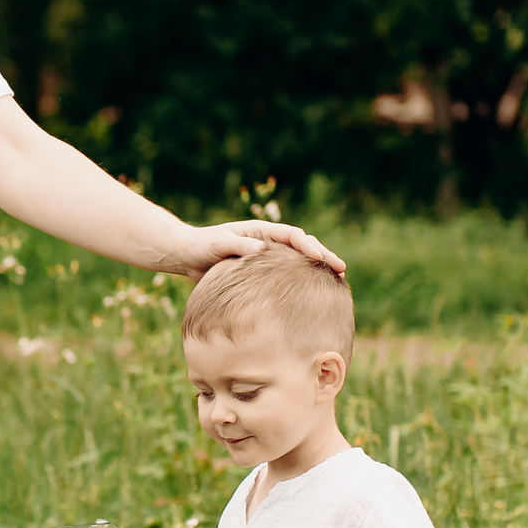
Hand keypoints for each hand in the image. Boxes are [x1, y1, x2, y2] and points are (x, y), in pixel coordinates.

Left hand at [165, 219, 344, 279]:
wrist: (186, 256)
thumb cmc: (200, 247)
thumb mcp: (217, 244)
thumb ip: (237, 245)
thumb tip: (261, 248)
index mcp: (260, 231)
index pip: (292, 236)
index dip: (309, 246)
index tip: (322, 258)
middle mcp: (267, 242)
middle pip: (302, 246)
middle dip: (323, 256)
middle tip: (341, 270)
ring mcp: (266, 257)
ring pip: (297, 261)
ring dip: (316, 269)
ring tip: (336, 282)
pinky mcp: (261, 272)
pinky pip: (285, 275)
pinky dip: (300, 282)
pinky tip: (311, 295)